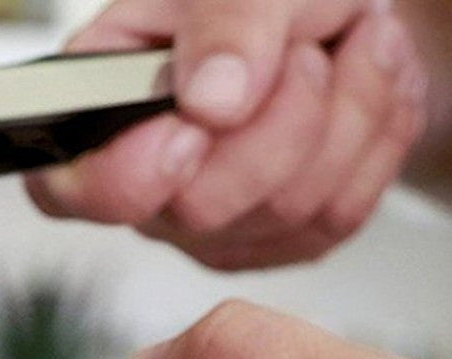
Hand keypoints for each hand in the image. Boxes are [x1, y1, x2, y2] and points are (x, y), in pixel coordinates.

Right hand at [26, 0, 428, 269]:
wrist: (336, 1)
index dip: (134, 171)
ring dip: (349, 108)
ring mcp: (212, 227)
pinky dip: (376, 136)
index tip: (196, 117)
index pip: (74, 189)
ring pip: (287, 210)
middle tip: (306, 45)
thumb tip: (211, 101)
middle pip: (202, 207)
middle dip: (282, 112)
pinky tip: (369, 83)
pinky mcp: (279, 241)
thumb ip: (222, 21)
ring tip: (356, 38)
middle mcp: (145, 187)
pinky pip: (338, 217)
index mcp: (97, 111)